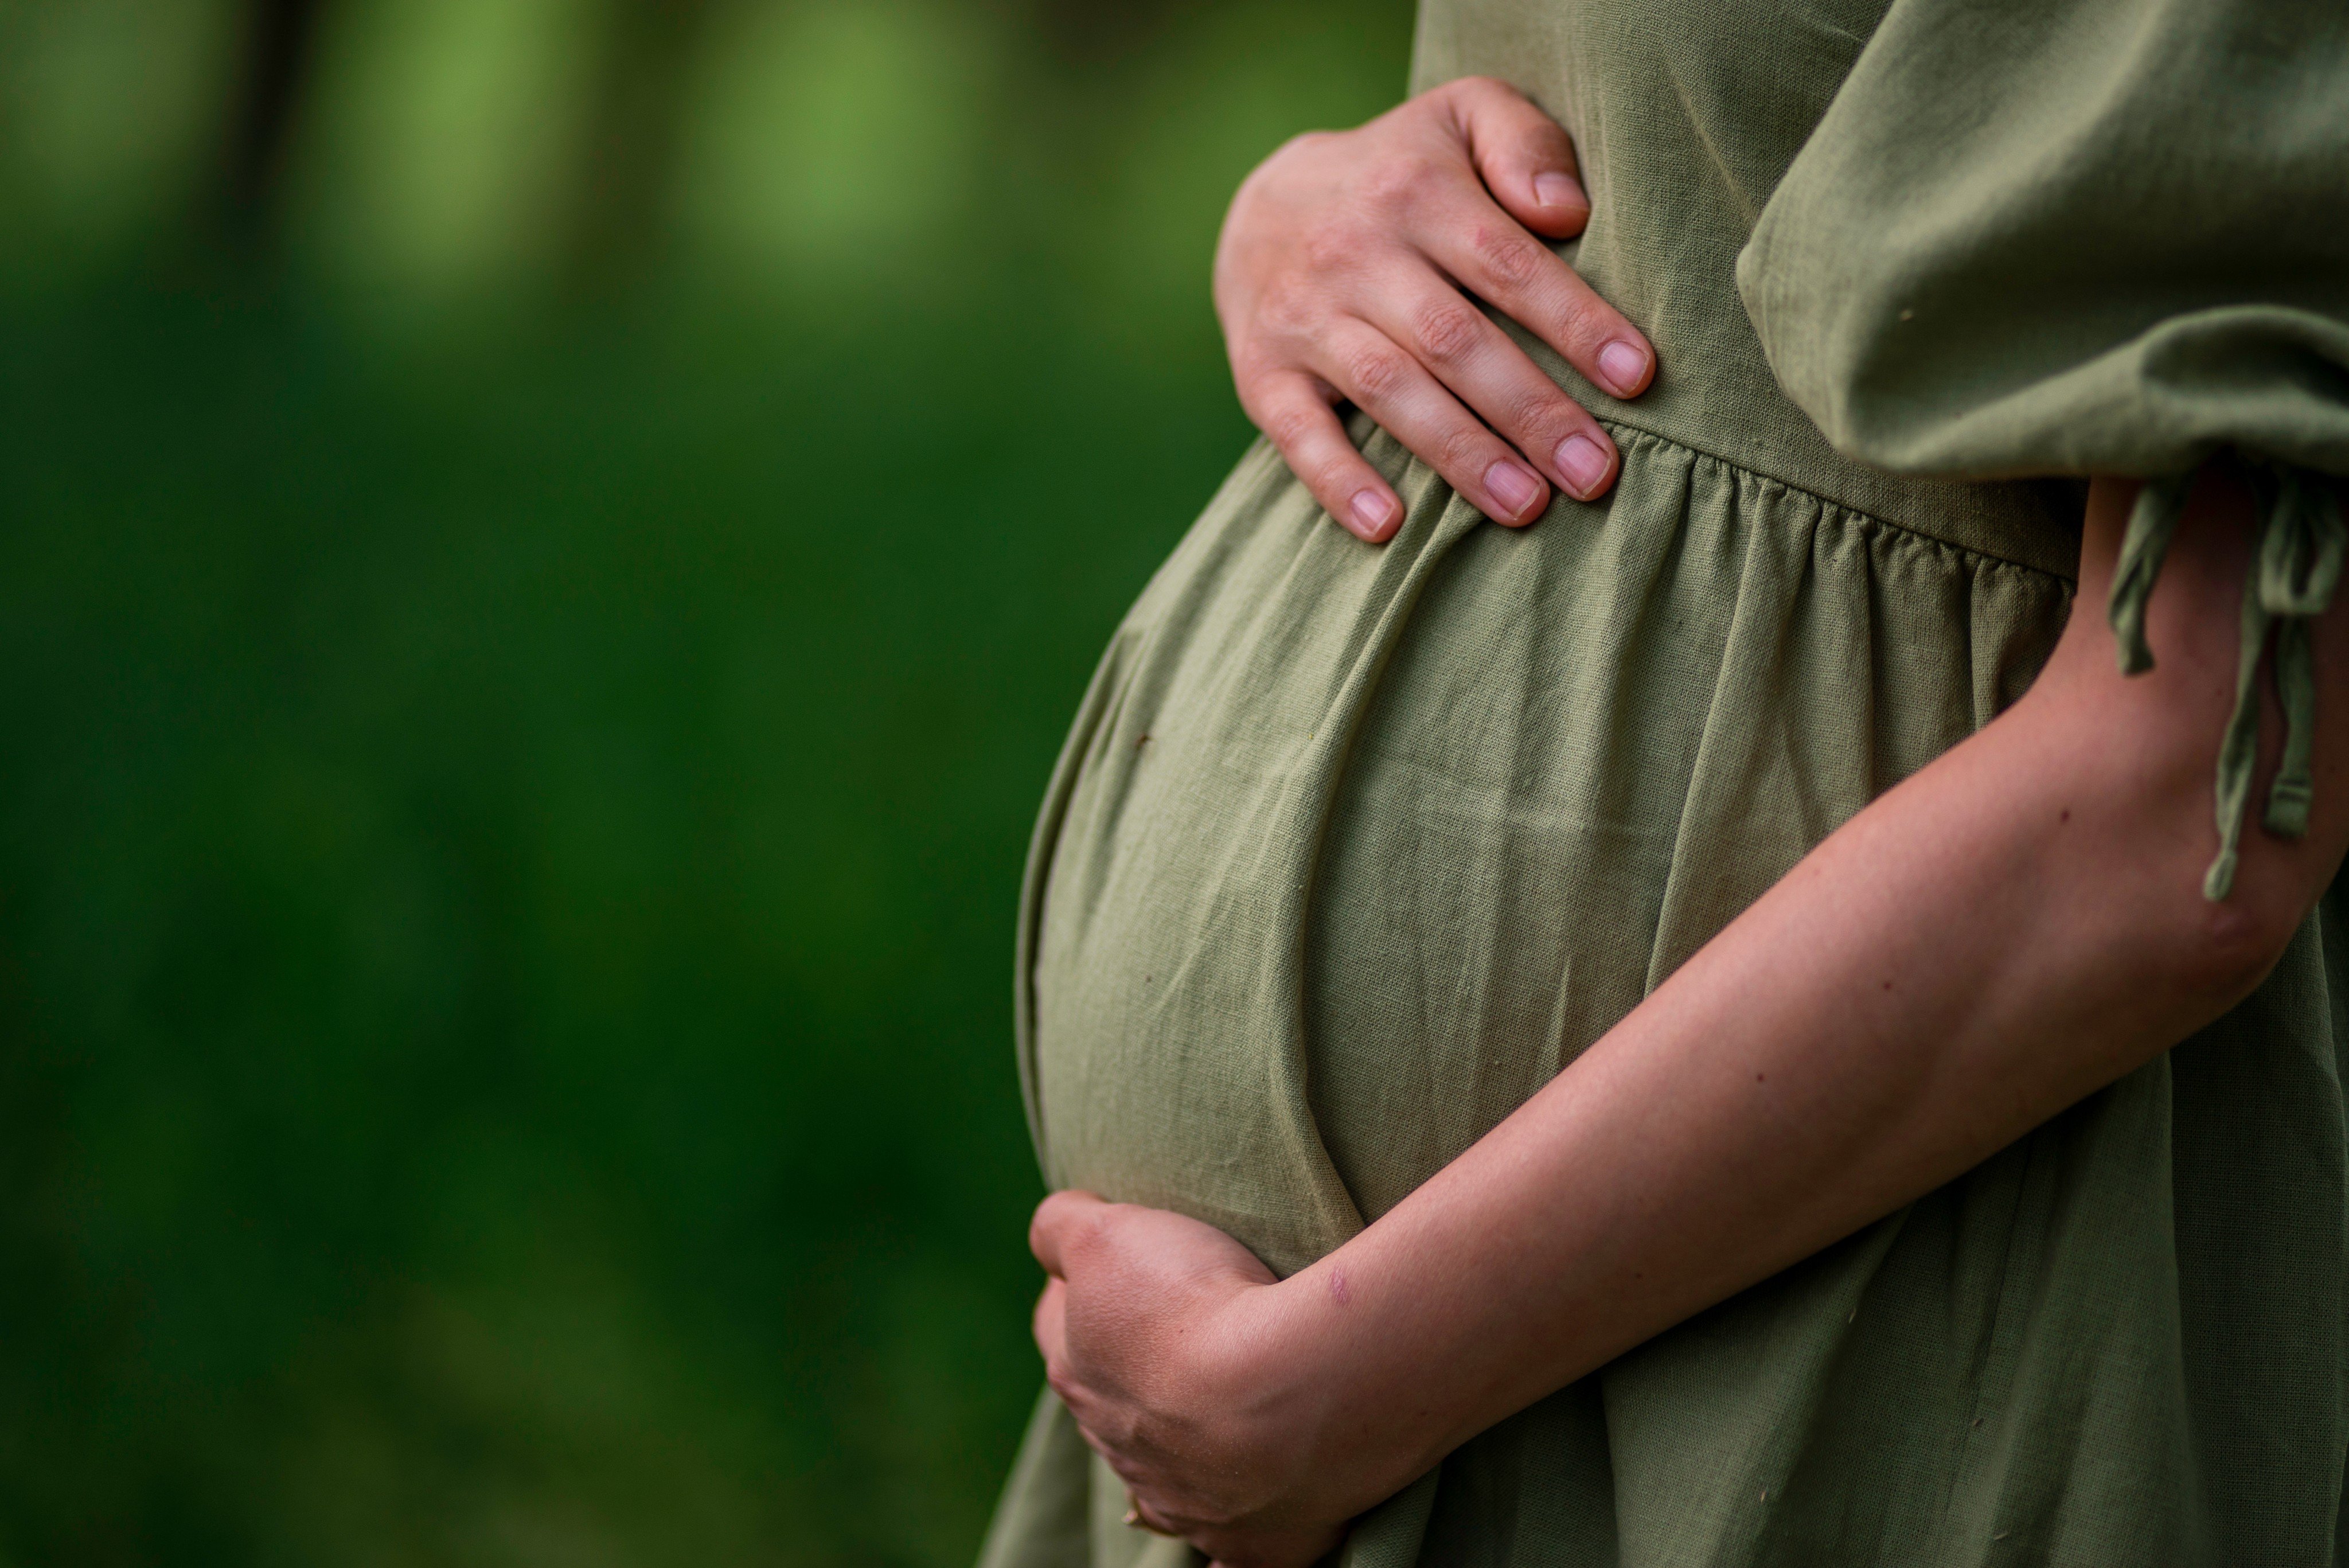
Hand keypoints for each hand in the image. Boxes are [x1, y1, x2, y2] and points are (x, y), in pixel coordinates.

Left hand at [1028, 1191, 1347, 1567]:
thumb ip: (1060, 1226)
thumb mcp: (1105, 1233)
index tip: (1113, 1265)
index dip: (1078, 1289)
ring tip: (1221, 1405)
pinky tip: (1246, 1506)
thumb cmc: (1192, 1307)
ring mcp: (1184, 1501)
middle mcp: (1120, 1449)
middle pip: (1110, 1402)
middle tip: (1178, 1328)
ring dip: (1183, 1442)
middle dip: (1131, 1369)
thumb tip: (1053, 1234)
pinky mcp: (1251, 1540)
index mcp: (1077, 1375)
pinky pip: (1231, 1544)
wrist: (1285, 1398)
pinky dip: (1233, 1525)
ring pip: (1165, 1472)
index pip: (1055, 1324)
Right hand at [1212, 75, 1653, 542]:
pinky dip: (1337, 481)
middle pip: (1453, 339)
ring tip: (1527, 508)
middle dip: (1530, 410)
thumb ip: (1524, 142)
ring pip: (1389, 391)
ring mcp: (1302, 318)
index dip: (1573, 323)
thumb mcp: (1461, 118)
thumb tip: (1567, 211)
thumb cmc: (1400, 172)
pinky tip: (1389, 526)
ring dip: (1460, 455)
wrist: (1261, 203)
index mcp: (1415, 191)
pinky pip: (1297, 433)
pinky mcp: (1260, 373)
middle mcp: (1353, 253)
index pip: (1506, 264)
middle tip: (1595, 473)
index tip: (1637, 378)